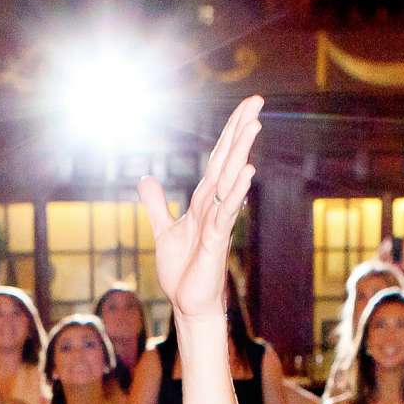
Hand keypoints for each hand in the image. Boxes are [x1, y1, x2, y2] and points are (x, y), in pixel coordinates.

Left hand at [139, 96, 261, 321]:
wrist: (187, 303)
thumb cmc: (183, 270)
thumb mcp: (163, 230)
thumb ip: (156, 204)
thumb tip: (146, 178)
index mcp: (204, 201)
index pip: (218, 159)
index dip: (229, 132)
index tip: (246, 106)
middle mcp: (215, 206)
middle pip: (229, 160)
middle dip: (241, 130)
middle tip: (257, 100)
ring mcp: (219, 221)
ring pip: (231, 180)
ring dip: (241, 153)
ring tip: (254, 125)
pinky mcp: (217, 240)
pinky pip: (227, 212)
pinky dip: (236, 192)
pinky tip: (247, 172)